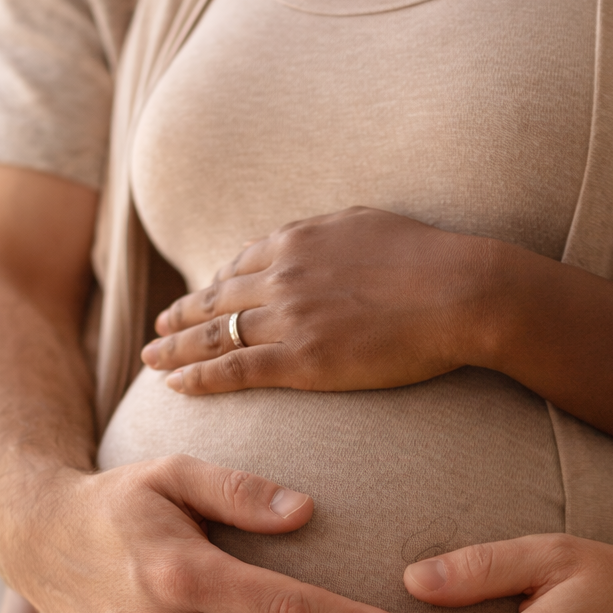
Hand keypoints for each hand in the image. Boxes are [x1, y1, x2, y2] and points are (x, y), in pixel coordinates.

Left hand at [141, 207, 500, 395]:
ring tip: (152, 361)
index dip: (214, 286)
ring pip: (213, 334)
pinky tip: (175, 386)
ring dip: (176, 349)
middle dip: (181, 316)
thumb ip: (332, 236)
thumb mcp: (369, 226)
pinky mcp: (300, 359)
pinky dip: (198, 377)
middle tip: (158, 330)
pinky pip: (233, 369)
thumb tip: (319, 242)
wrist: (460, 291)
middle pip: (215, 298)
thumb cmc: (431, 260)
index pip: (240, 265)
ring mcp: (288, 318)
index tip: (199, 299)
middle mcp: (282, 275)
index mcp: (299, 240)